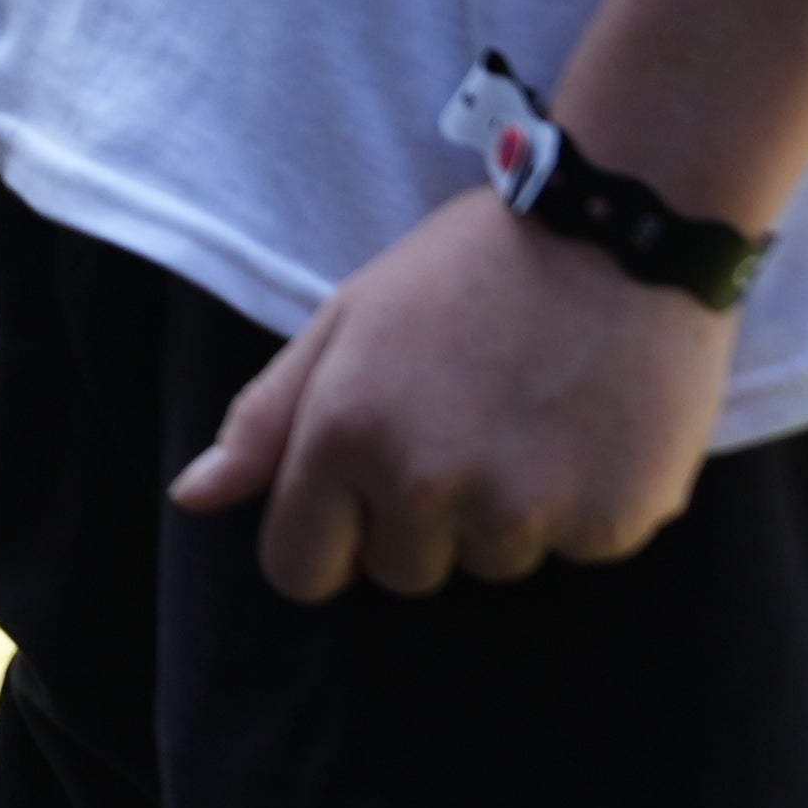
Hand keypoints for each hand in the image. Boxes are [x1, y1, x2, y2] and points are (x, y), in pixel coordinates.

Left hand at [169, 188, 728, 597]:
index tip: (359, 502)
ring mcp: (525, 512)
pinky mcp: (611, 524)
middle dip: (419, 520)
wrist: (615, 234)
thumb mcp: (344, 321)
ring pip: (490, 564)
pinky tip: (588, 430)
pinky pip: (573, 551)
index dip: (327, 539)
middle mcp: (429, 487)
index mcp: (347, 438)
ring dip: (502, 514)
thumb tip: (192, 497)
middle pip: (400, 573)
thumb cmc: (467, 270)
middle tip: (461, 426)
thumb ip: (265, 422)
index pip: (300, 571)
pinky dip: (581, 507)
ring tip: (528, 420)